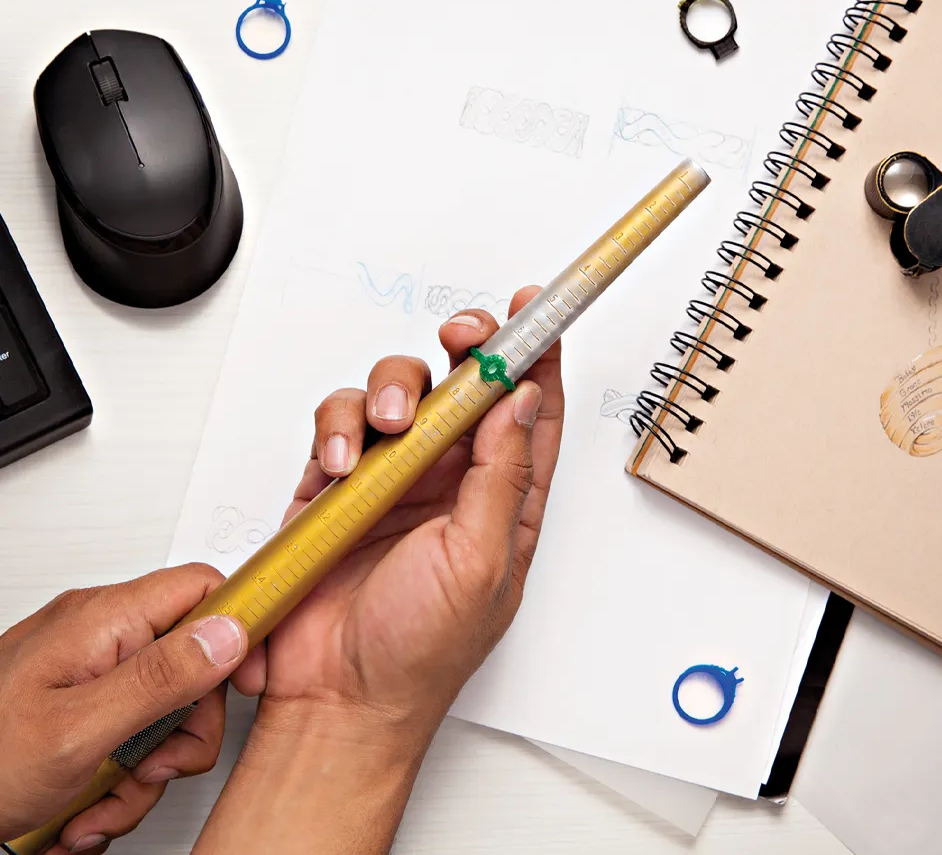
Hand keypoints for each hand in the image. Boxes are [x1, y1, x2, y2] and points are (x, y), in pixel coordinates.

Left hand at [0, 566, 247, 853]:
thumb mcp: (78, 730)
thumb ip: (159, 677)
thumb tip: (230, 632)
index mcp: (103, 618)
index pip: (204, 587)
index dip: (239, 629)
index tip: (248, 681)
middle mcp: (101, 634)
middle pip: (193, 662)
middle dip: (185, 730)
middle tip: (157, 767)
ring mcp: (91, 670)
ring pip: (166, 708)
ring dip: (148, 769)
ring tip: (106, 802)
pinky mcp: (83, 704)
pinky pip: (133, 732)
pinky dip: (121, 778)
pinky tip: (89, 805)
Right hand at [197, 288, 563, 854]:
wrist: (336, 699)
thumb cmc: (418, 652)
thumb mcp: (481, 563)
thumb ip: (502, 476)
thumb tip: (521, 400)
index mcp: (501, 496)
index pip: (527, 408)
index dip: (536, 354)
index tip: (538, 309)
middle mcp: (450, 477)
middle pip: (463, 382)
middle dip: (464, 346)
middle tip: (462, 337)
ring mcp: (392, 475)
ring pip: (399, 390)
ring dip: (394, 391)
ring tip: (389, 429)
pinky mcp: (337, 482)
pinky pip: (341, 422)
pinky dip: (339, 427)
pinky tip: (342, 463)